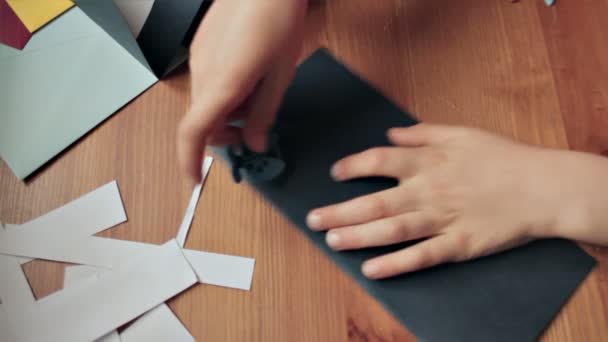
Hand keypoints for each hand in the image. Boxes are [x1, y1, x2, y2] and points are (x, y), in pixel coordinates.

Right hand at [178, 0, 306, 180]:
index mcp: (223, 84)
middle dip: (224, 135)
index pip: (193, 134)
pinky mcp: (200, 47)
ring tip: (257, 94)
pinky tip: (248, 76)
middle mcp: (203, 73)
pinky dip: (223, 93)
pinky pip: (206, 82)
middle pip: (201, 122)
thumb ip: (264, 114)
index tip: (194, 181)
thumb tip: (255, 142)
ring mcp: (198, 59)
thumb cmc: (277, 20)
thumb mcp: (281, 75)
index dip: (189, 162)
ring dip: (226, 113)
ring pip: (205, 103)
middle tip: (254, 131)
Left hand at [307, 124, 607, 278]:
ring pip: (391, 230)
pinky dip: (395, 265)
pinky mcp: (458, 245)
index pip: (379, 161)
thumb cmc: (503, 157)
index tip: (334, 173)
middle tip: (312, 219)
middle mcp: (427, 191)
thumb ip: (423, 132)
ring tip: (331, 240)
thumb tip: (391, 130)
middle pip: (374, 201)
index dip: (351, 166)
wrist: (542, 187)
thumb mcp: (462, 133)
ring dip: (357, 236)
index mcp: (428, 161)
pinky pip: (421, 256)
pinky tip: (371, 270)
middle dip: (339, 210)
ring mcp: (441, 220)